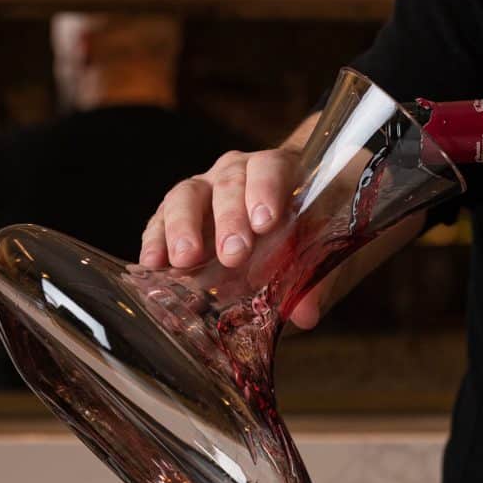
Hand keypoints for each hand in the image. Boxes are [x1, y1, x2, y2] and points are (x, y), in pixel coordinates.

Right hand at [139, 114, 423, 330]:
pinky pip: (162, 220)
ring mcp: (206, 190)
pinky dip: (155, 239)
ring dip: (183, 228)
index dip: (266, 191)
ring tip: (183, 261)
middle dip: (227, 219)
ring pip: (187, 196)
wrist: (301, 216)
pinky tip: (151, 264)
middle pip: (226, 183)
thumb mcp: (331, 251)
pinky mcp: (181, 215)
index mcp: (282, 169)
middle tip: (232, 255)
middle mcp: (238, 172)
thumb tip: (304, 313)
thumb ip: (321, 277)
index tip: (265, 221)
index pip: (272, 168)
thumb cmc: (320, 227)